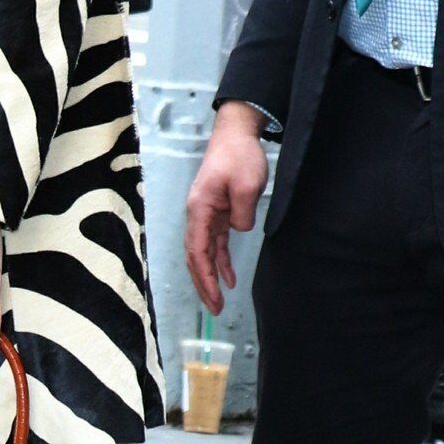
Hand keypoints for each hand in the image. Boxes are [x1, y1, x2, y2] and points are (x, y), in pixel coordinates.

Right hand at [185, 101, 267, 314]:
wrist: (235, 134)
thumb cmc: (238, 156)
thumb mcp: (246, 185)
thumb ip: (242, 214)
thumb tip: (238, 230)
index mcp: (199, 209)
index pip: (198, 251)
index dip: (204, 276)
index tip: (214, 296)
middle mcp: (197, 215)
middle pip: (196, 257)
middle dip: (203, 284)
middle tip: (215, 309)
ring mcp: (206, 214)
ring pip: (204, 253)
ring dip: (210, 277)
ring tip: (218, 302)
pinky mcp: (217, 213)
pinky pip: (215, 243)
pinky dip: (220, 261)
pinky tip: (228, 278)